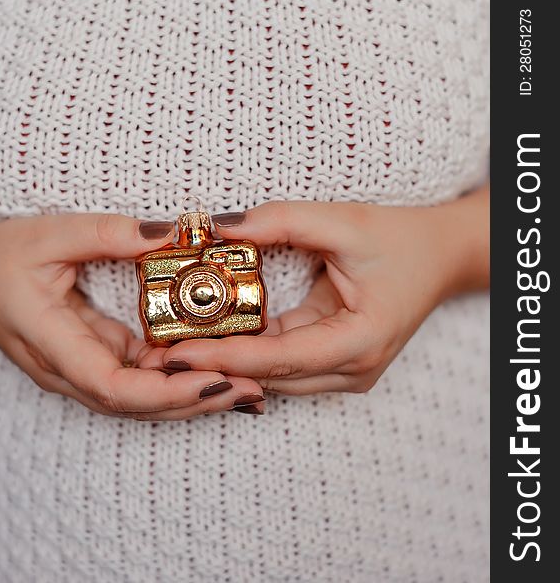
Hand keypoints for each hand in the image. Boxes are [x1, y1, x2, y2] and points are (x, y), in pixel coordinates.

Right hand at [0, 214, 262, 418]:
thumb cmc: (0, 258)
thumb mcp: (51, 234)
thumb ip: (108, 234)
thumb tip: (170, 233)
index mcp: (49, 339)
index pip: (110, 384)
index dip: (164, 390)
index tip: (214, 380)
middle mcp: (65, 369)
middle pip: (135, 402)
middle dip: (194, 400)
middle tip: (251, 390)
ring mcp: (79, 370)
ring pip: (140, 399)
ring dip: (191, 396)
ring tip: (246, 388)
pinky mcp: (93, 361)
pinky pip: (138, 379)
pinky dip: (176, 379)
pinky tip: (214, 370)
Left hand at [139, 187, 488, 395]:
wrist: (440, 258)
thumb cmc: (399, 241)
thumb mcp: (342, 222)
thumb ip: (279, 222)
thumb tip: (217, 228)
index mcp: (359, 341)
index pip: (278, 359)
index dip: (224, 357)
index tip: (176, 353)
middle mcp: (353, 369)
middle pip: (270, 377)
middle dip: (216, 367)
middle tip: (160, 356)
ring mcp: (347, 373)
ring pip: (274, 378)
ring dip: (229, 365)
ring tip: (175, 352)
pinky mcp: (337, 365)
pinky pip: (284, 366)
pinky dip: (250, 356)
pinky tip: (213, 344)